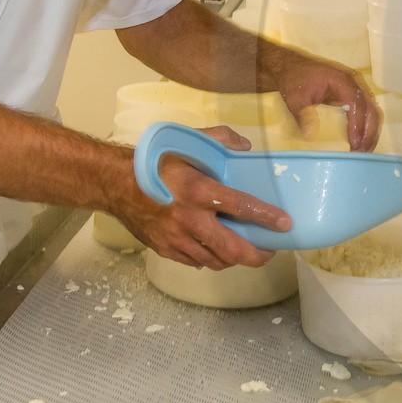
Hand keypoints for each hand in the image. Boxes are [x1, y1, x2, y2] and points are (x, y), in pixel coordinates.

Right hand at [114, 126, 290, 269]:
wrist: (115, 184)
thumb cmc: (156, 162)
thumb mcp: (189, 143)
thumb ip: (221, 140)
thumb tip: (246, 148)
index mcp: (198, 190)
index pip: (241, 207)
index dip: (266, 217)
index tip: (285, 224)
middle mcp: (189, 219)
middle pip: (232, 249)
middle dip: (257, 255)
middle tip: (270, 250)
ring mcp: (176, 238)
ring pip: (216, 261)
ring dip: (235, 259)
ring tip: (247, 252)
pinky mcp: (165, 249)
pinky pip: (195, 262)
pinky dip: (211, 260)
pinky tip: (218, 251)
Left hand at [273, 55, 380, 151]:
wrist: (292, 67)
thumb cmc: (294, 79)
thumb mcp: (295, 98)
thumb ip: (303, 115)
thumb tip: (311, 136)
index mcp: (341, 81)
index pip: (356, 103)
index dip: (358, 124)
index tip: (354, 143)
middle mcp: (354, 84)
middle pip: (370, 109)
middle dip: (369, 132)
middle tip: (360, 152)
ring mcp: (356, 89)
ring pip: (372, 111)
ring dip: (370, 132)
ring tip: (362, 151)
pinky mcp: (353, 95)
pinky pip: (366, 112)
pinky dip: (366, 127)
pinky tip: (360, 141)